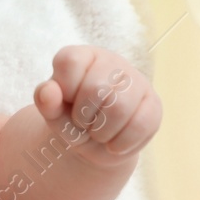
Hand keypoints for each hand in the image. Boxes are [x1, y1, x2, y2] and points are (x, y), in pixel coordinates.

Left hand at [33, 45, 160, 160]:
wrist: (96, 143)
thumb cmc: (71, 120)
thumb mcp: (53, 114)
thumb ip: (46, 101)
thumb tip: (48, 90)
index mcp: (83, 56)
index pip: (70, 61)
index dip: (64, 90)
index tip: (66, 103)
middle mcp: (112, 62)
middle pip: (96, 88)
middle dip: (83, 117)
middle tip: (82, 124)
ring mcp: (137, 81)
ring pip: (120, 107)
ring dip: (102, 132)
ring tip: (98, 133)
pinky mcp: (154, 104)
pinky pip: (141, 125)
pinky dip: (121, 143)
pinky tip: (114, 143)